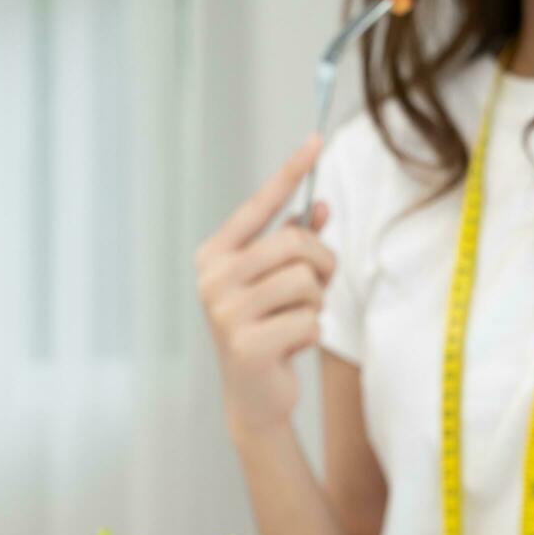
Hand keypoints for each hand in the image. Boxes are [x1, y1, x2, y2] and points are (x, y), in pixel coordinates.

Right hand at [197, 136, 335, 434]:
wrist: (253, 397)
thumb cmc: (268, 328)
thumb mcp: (280, 281)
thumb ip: (296, 243)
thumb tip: (320, 205)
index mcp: (215, 255)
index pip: (258, 205)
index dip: (289, 171)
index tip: (318, 137)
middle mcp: (212, 279)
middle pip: (294, 244)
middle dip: (320, 265)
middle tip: (317, 288)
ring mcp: (225, 312)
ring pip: (305, 283)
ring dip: (316, 303)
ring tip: (298, 319)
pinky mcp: (246, 345)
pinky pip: (309, 321)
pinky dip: (312, 334)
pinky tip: (290, 347)